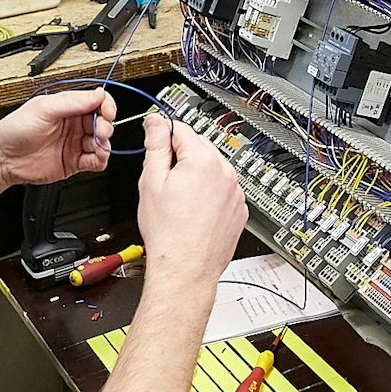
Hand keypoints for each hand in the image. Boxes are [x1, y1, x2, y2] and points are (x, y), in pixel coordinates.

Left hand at [0, 89, 115, 186]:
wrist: (2, 158)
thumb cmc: (15, 130)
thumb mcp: (44, 108)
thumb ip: (72, 101)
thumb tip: (97, 94)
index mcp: (68, 106)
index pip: (97, 102)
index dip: (106, 106)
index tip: (106, 113)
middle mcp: (74, 124)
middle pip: (103, 122)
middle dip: (106, 126)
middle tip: (99, 131)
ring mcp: (75, 143)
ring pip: (103, 142)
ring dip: (104, 144)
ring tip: (97, 146)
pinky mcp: (74, 162)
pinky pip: (96, 161)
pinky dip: (101, 160)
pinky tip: (95, 157)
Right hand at [136, 114, 245, 295]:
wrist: (186, 268)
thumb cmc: (168, 232)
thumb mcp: (151, 182)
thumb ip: (155, 145)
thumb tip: (156, 123)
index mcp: (203, 161)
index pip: (181, 128)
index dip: (163, 134)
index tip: (155, 139)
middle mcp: (225, 172)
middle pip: (199, 146)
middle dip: (181, 156)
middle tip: (164, 179)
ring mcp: (235, 192)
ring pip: (213, 169)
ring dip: (197, 175)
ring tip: (180, 199)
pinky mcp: (239, 209)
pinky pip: (223, 189)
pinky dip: (211, 193)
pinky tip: (195, 210)